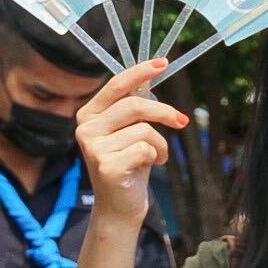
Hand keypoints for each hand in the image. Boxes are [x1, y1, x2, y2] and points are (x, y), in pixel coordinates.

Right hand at [74, 59, 189, 228]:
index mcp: (88, 116)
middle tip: (181, 121)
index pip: (116, 86)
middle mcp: (85, 130)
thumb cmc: (127, 163)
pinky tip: (149, 166)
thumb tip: (154, 71)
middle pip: (134, 105)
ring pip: (143, 129)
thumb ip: (134, 105)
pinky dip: (156, 157)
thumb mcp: (128, 130)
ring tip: (156, 155)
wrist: (119, 204)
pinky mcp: (107, 166)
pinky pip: (146, 148)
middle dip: (164, 112)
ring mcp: (94, 149)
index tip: (162, 63)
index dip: (140, 72)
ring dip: (159, 143)